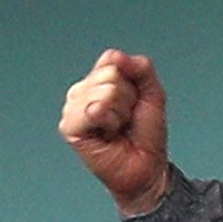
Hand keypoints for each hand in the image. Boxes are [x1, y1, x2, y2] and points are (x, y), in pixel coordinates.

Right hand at [60, 48, 172, 214]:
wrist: (147, 165)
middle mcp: (81, 92)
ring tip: (118, 128)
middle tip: (126, 119)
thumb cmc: (146, 134)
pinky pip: (95, 110)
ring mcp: (73, 108)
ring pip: (105, 92)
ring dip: (121, 113)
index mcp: (97, 80)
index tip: (134, 103)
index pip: (112, 59)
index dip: (133, 82)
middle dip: (128, 99)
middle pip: (110, 75)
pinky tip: (107, 135)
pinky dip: (110, 123)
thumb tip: (116, 56)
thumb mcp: (152, 92)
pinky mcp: (70, 126)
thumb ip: (141, 67)